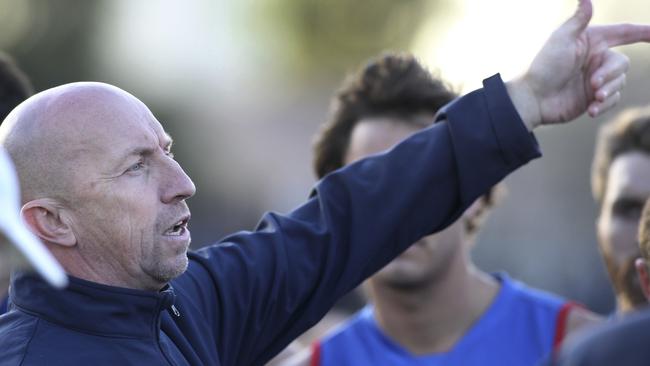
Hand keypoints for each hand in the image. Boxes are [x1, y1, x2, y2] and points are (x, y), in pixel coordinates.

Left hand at [508, 0, 649, 129]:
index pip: (625, 33)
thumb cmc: (544, 66)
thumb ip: (578, 20)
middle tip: (592, 83)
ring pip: (619, 83)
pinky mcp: (593, 98)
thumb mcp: (562, 40)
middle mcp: (596, 59)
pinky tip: (590, 109)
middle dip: (610, 73)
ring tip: (593, 96)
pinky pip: (612, 100)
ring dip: (608, 90)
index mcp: (592, 41)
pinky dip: (604, 104)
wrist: (532, 98)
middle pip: (622, 64)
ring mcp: (596, 80)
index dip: (644, 32)